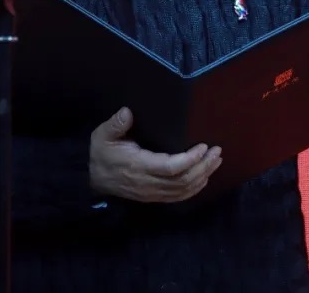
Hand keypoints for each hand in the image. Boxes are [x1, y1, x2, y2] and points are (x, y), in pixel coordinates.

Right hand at [89, 107, 221, 202]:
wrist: (91, 177)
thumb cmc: (101, 152)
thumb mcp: (103, 135)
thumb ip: (116, 124)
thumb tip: (128, 112)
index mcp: (138, 166)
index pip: (170, 168)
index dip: (190, 159)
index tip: (203, 146)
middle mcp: (148, 183)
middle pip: (183, 181)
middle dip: (203, 167)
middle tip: (217, 151)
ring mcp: (152, 193)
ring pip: (183, 190)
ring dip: (203, 176)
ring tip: (216, 161)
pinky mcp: (154, 197)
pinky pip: (178, 197)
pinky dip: (195, 189)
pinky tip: (204, 177)